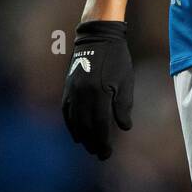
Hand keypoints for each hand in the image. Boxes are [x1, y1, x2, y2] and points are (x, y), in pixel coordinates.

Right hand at [62, 20, 133, 159]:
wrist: (97, 37)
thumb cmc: (116, 58)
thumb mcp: (125, 81)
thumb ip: (124, 105)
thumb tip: (124, 127)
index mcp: (99, 93)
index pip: (100, 125)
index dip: (103, 142)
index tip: (106, 154)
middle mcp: (83, 95)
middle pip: (86, 127)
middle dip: (93, 143)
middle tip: (100, 154)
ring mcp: (72, 92)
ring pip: (74, 122)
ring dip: (82, 137)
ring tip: (89, 147)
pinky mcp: (67, 88)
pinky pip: (66, 112)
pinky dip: (70, 125)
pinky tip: (76, 133)